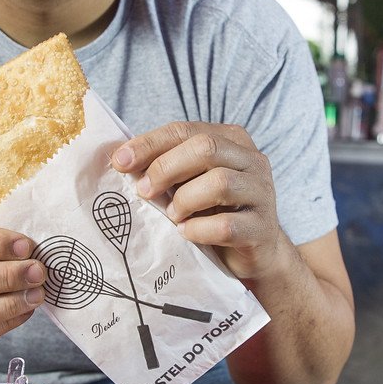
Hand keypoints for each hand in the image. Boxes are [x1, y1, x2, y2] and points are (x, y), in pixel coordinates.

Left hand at [113, 122, 293, 281]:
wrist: (254, 253)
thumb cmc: (214, 212)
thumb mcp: (191, 181)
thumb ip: (166, 166)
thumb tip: (120, 157)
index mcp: (232, 140)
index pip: (185, 130)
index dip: (150, 143)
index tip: (120, 162)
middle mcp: (252, 160)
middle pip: (205, 148)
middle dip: (166, 168)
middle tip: (143, 191)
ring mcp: (261, 193)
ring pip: (219, 182)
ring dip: (184, 200)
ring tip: (172, 216)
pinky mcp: (262, 228)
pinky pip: (226, 225)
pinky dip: (198, 230)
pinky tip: (187, 233)